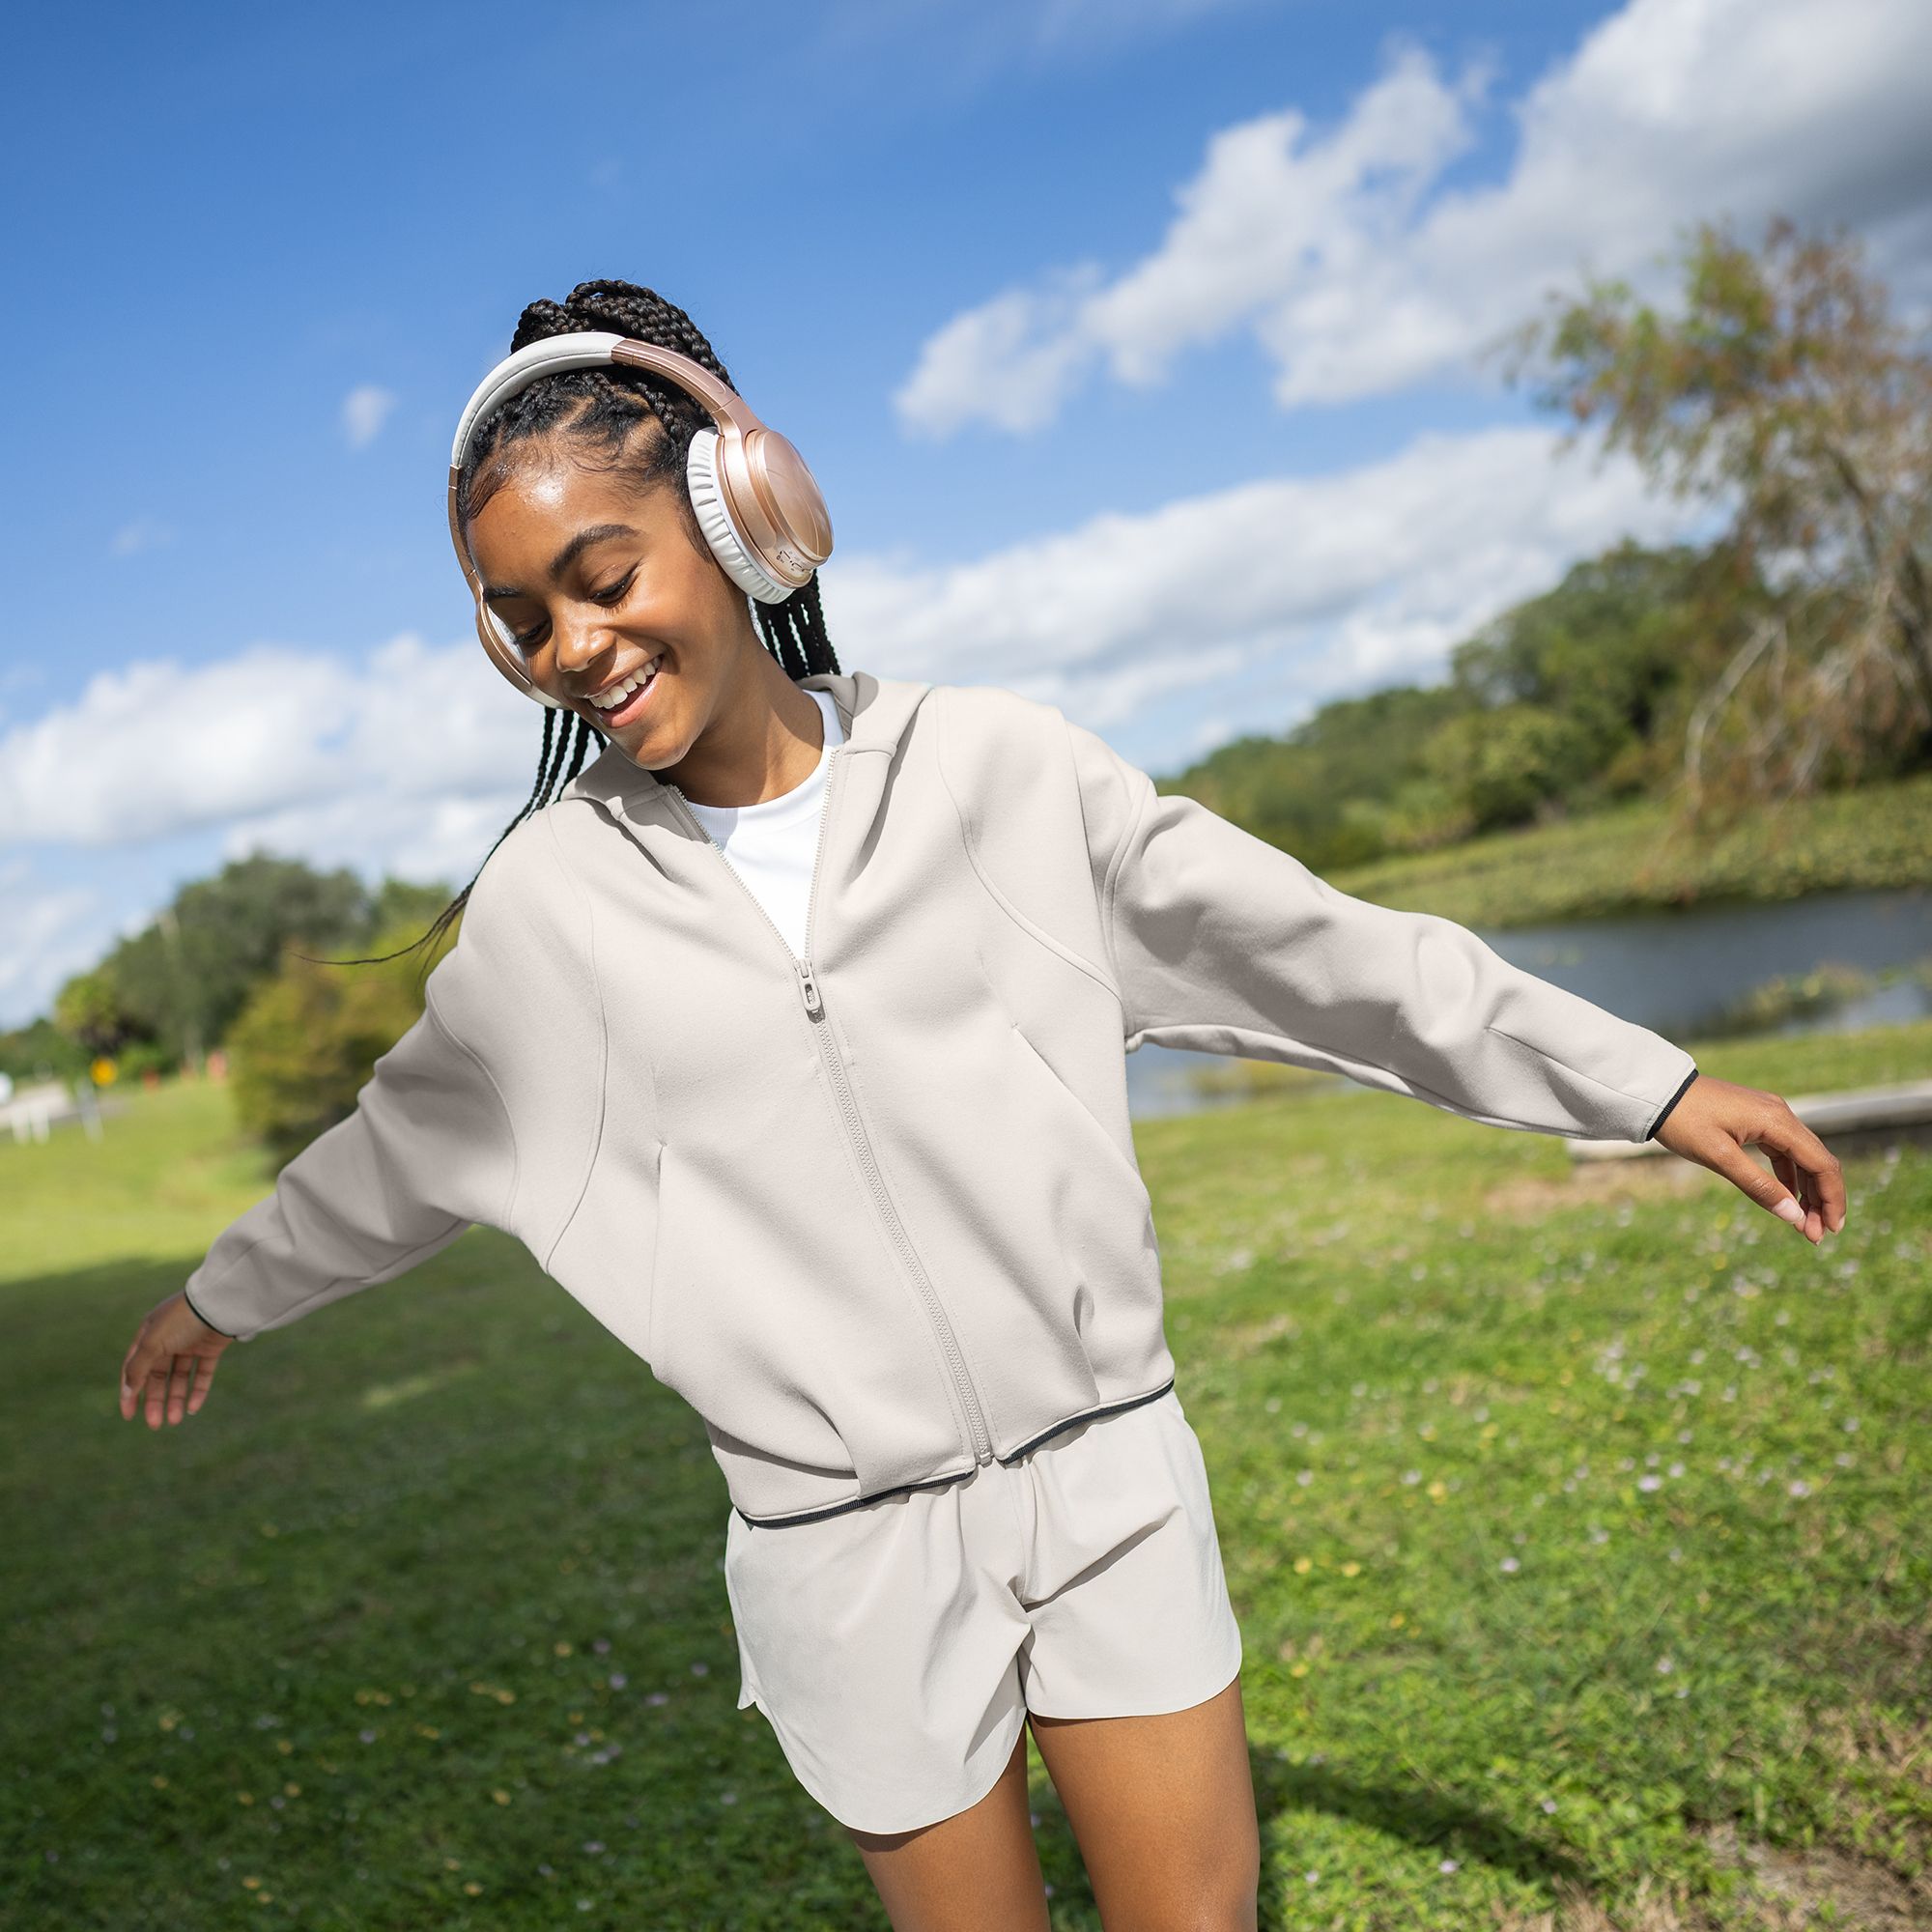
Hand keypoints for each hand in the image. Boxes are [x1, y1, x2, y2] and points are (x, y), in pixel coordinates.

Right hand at [120, 1291, 234, 1428]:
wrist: (220, 1304)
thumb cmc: (181, 1320)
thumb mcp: (153, 1344)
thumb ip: (138, 1368)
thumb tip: (127, 1392)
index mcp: (148, 1335)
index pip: (134, 1368)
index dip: (130, 1392)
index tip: (129, 1416)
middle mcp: (168, 1340)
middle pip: (158, 1377)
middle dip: (156, 1401)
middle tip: (155, 1425)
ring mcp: (190, 1344)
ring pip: (180, 1378)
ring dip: (176, 1399)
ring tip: (175, 1421)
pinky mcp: (210, 1348)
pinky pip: (202, 1374)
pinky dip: (198, 1391)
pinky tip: (193, 1409)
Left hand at [1652, 1072, 1845, 1243]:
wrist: (1656, 1090)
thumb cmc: (1683, 1121)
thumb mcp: (1718, 1157)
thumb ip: (1758, 1186)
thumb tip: (1794, 1217)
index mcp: (1778, 1120)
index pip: (1822, 1164)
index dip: (1832, 1199)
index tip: (1831, 1230)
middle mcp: (1781, 1114)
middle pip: (1817, 1162)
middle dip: (1821, 1200)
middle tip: (1815, 1236)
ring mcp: (1770, 1115)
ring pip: (1802, 1158)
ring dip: (1806, 1191)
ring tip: (1802, 1224)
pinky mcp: (1756, 1120)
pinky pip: (1783, 1151)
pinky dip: (1789, 1176)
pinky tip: (1786, 1198)